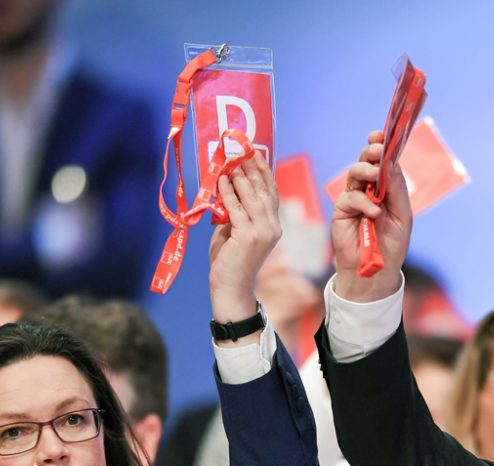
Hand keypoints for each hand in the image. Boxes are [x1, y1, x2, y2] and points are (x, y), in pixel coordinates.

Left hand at [209, 153, 280, 341]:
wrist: (231, 289)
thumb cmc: (230, 262)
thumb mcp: (233, 232)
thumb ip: (234, 214)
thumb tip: (225, 192)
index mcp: (273, 225)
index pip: (272, 193)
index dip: (264, 172)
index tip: (255, 153)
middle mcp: (272, 226)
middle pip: (264, 190)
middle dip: (252, 168)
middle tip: (241, 149)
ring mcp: (262, 232)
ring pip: (252, 196)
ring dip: (240, 176)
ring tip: (230, 160)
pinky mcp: (248, 237)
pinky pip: (236, 208)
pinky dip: (228, 193)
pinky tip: (221, 180)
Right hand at [330, 130, 412, 301]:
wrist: (376, 271)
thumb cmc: (391, 245)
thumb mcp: (403, 216)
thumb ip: (397, 190)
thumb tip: (391, 164)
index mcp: (384, 188)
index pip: (381, 162)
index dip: (380, 146)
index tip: (382, 134)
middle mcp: (367, 190)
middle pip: (365, 161)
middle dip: (371, 152)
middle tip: (377, 149)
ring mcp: (353, 199)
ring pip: (354, 174)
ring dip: (365, 170)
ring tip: (375, 176)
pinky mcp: (341, 212)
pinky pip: (350, 197)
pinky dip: (364, 202)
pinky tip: (373, 212)